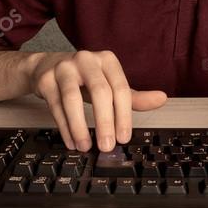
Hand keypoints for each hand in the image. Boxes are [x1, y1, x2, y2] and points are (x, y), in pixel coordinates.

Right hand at [30, 50, 166, 151]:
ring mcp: (64, 68)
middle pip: (99, 92)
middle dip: (104, 122)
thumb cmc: (84, 79)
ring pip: (72, 99)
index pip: (120, 88)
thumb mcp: (109, 84)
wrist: (47, 68)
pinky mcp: (45, 79)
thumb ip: (133, 96)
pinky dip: (65, 127)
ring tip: (86, 147)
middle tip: (107, 146)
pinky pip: (56, 106)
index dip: (124, 115)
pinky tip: (72, 141)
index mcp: (107, 60)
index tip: (124, 138)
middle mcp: (86, 60)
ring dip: (80, 127)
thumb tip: (161, 98)